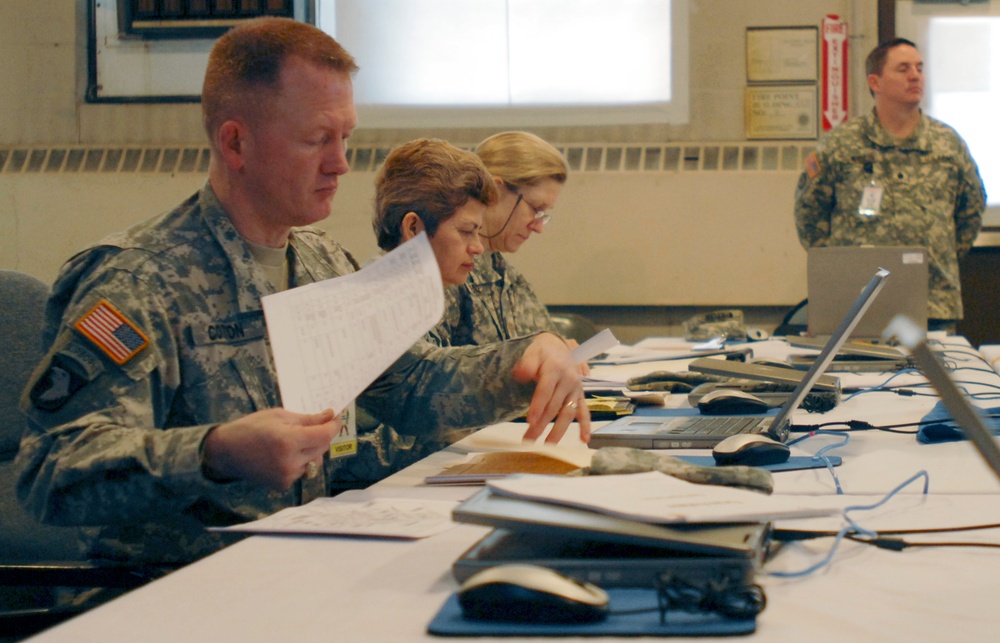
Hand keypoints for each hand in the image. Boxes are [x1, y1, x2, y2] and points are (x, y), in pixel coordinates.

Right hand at [202, 408, 340, 489]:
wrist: (226, 452)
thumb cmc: (251, 428)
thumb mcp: (278, 416)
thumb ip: (306, 419)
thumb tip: (329, 416)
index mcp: (289, 441)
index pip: (324, 435)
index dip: (334, 425)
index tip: (337, 417)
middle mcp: (290, 461)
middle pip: (322, 448)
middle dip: (322, 435)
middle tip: (316, 424)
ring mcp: (287, 476)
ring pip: (314, 460)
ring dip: (312, 449)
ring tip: (295, 440)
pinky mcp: (283, 484)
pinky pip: (303, 470)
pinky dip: (301, 461)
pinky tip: (285, 454)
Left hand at [511, 332, 589, 443]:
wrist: (559, 346)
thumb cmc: (543, 352)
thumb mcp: (532, 352)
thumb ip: (527, 363)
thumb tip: (521, 375)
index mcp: (555, 369)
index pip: (545, 391)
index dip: (537, 406)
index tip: (529, 422)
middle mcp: (568, 381)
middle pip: (554, 406)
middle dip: (541, 424)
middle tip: (528, 440)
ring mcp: (576, 390)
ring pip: (568, 413)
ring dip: (559, 430)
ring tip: (549, 445)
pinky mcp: (580, 396)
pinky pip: (584, 412)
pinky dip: (586, 426)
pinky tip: (584, 440)